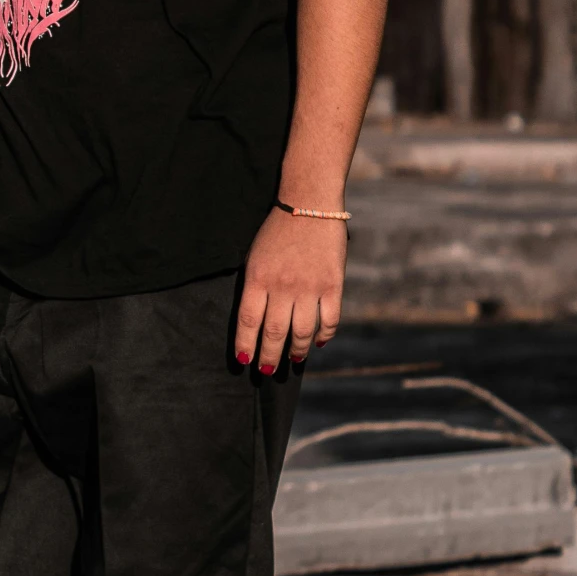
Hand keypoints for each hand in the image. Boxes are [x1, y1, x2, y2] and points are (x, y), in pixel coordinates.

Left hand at [234, 207, 344, 373]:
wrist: (309, 204)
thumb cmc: (277, 230)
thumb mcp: (254, 256)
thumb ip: (254, 286)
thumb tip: (254, 321)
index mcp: (258, 278)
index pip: (248, 321)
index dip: (245, 345)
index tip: (244, 360)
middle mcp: (282, 286)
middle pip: (274, 333)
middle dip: (268, 357)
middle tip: (266, 371)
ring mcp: (309, 287)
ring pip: (301, 332)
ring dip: (295, 351)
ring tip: (292, 361)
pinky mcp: (333, 284)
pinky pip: (329, 320)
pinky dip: (324, 336)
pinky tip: (318, 343)